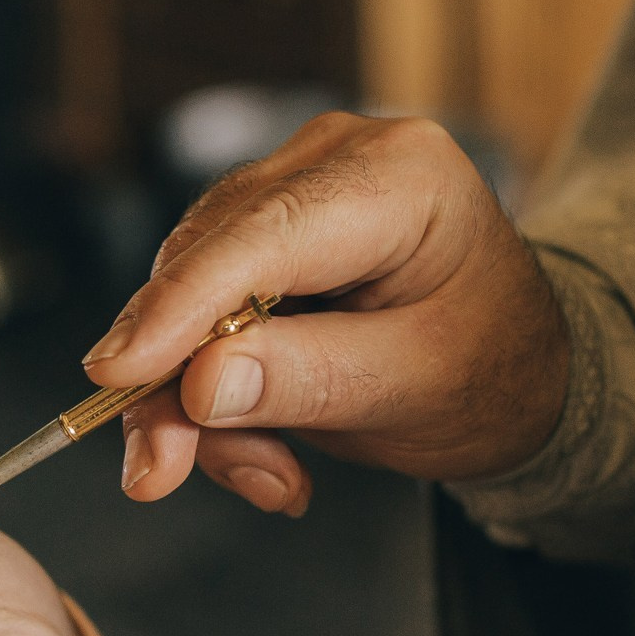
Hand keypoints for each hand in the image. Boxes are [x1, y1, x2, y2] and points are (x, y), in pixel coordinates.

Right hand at [81, 113, 568, 512]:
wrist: (519, 367)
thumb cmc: (492, 371)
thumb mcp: (417, 391)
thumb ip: (310, 381)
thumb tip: (198, 385)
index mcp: (399, 176)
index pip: (261, 237)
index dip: (178, 308)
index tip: (114, 375)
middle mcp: (334, 158)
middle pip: (205, 264)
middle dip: (175, 380)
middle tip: (162, 475)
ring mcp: (292, 187)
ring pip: (185, 295)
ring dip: (197, 402)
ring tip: (268, 477)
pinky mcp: (262, 232)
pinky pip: (196, 311)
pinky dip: (211, 394)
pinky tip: (265, 452)